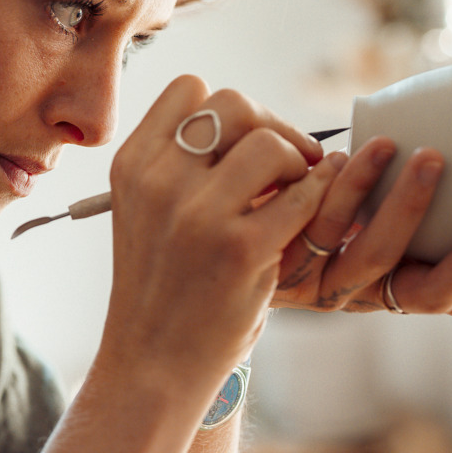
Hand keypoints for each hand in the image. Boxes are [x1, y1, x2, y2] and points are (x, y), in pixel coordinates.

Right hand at [98, 76, 340, 387]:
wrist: (152, 364)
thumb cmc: (162, 286)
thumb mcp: (145, 213)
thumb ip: (177, 164)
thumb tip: (250, 118)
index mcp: (132, 166)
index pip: (189, 88)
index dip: (229, 109)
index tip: (244, 144)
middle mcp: (158, 182)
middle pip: (234, 103)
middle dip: (272, 125)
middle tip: (288, 163)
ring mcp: (198, 216)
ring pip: (269, 142)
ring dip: (297, 161)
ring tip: (297, 192)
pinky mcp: (241, 250)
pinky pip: (302, 193)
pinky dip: (320, 196)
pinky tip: (313, 215)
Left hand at [270, 136, 451, 320]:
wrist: (224, 239)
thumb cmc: (314, 208)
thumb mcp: (367, 206)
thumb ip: (402, 186)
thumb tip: (444, 126)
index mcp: (397, 286)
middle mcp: (366, 294)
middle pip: (427, 295)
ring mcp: (323, 284)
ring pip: (370, 255)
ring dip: (398, 204)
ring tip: (418, 154)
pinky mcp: (282, 263)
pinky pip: (316, 229)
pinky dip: (336, 190)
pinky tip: (341, 159)